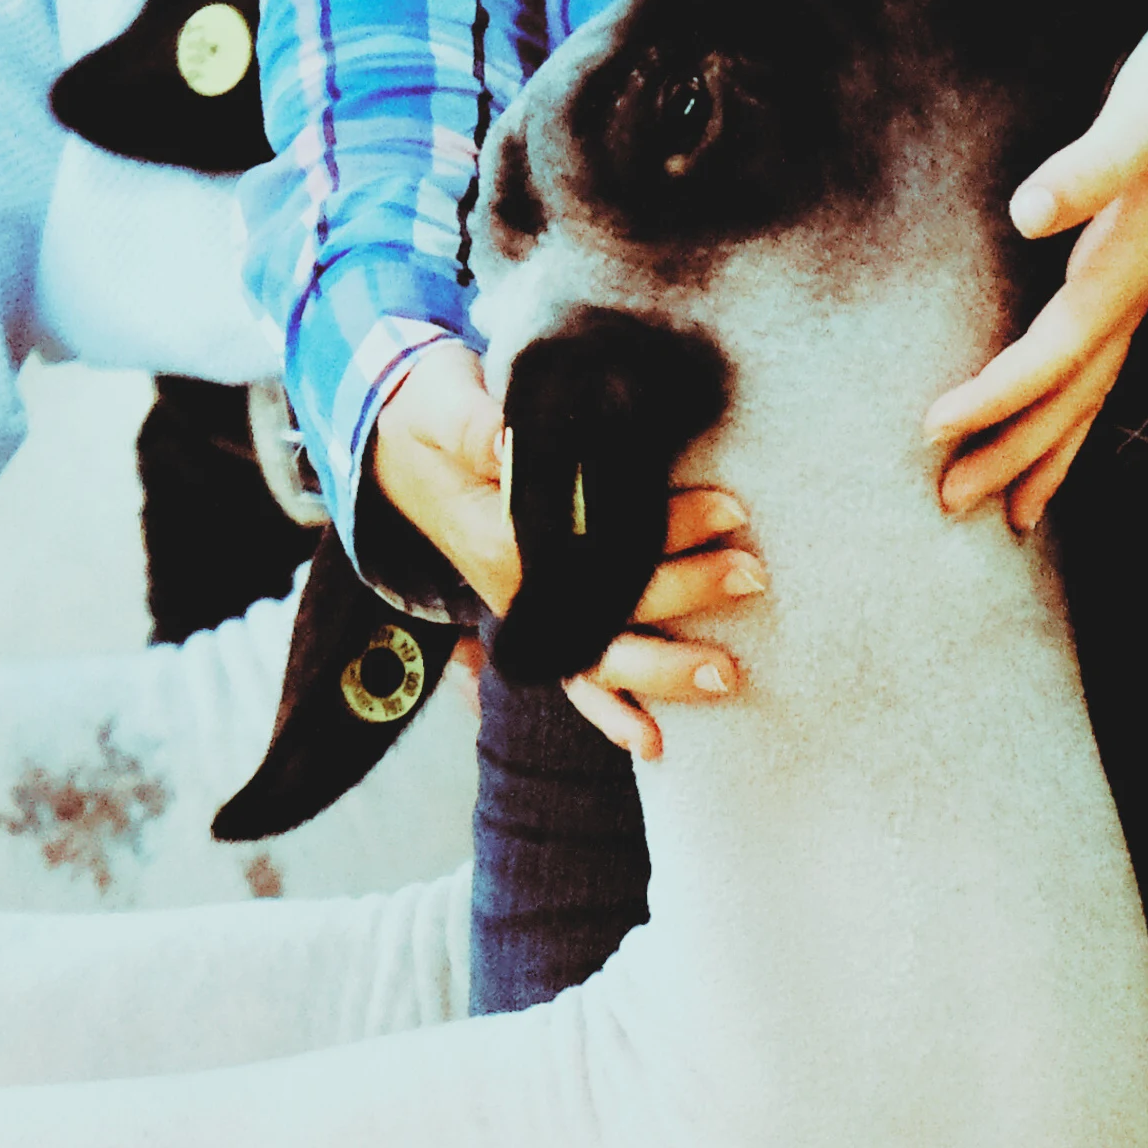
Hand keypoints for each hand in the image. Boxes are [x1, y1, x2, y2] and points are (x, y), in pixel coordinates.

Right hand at [371, 346, 758, 765]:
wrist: (395, 449)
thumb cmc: (434, 414)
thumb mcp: (445, 402)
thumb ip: (480, 424)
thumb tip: (516, 439)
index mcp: (498, 537)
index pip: (594, 539)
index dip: (664, 527)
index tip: (728, 506)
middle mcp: (515, 590)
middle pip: (609, 606)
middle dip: (685, 593)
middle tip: (752, 572)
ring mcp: (528, 610)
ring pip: (599, 657)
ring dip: (664, 668)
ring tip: (730, 673)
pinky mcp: (537, 615)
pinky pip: (575, 676)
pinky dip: (609, 712)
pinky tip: (652, 745)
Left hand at [923, 4, 1147, 534]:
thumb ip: (1093, 165)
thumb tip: (1027, 213)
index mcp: (1126, 268)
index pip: (1053, 353)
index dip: (995, 396)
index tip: (934, 427)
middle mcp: (1134, 294)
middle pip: (1070, 397)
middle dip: (1013, 455)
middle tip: (950, 502)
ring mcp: (1137, 291)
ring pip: (1089, 395)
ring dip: (1045, 454)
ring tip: (1009, 515)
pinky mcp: (1133, 276)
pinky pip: (1096, 367)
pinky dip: (1068, 413)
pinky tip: (1051, 432)